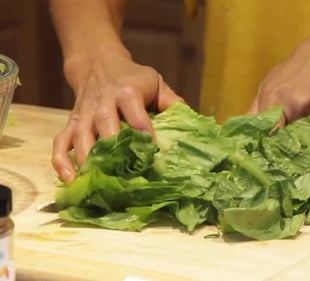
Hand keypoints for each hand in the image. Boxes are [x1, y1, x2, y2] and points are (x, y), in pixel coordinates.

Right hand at [52, 51, 183, 182]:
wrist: (98, 63)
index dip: (143, 131)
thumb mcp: (155, 82)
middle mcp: (103, 103)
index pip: (135, 113)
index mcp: (127, 92)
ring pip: (81, 137)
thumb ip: (172, 102)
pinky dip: (61, 161)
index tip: (152, 151)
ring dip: (88, 161)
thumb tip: (193, 125)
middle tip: (125, 174)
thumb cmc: (132, 78)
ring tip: (96, 183)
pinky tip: (70, 179)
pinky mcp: (71, 123)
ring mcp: (84, 115)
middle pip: (105, 126)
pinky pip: (61, 142)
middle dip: (114, 149)